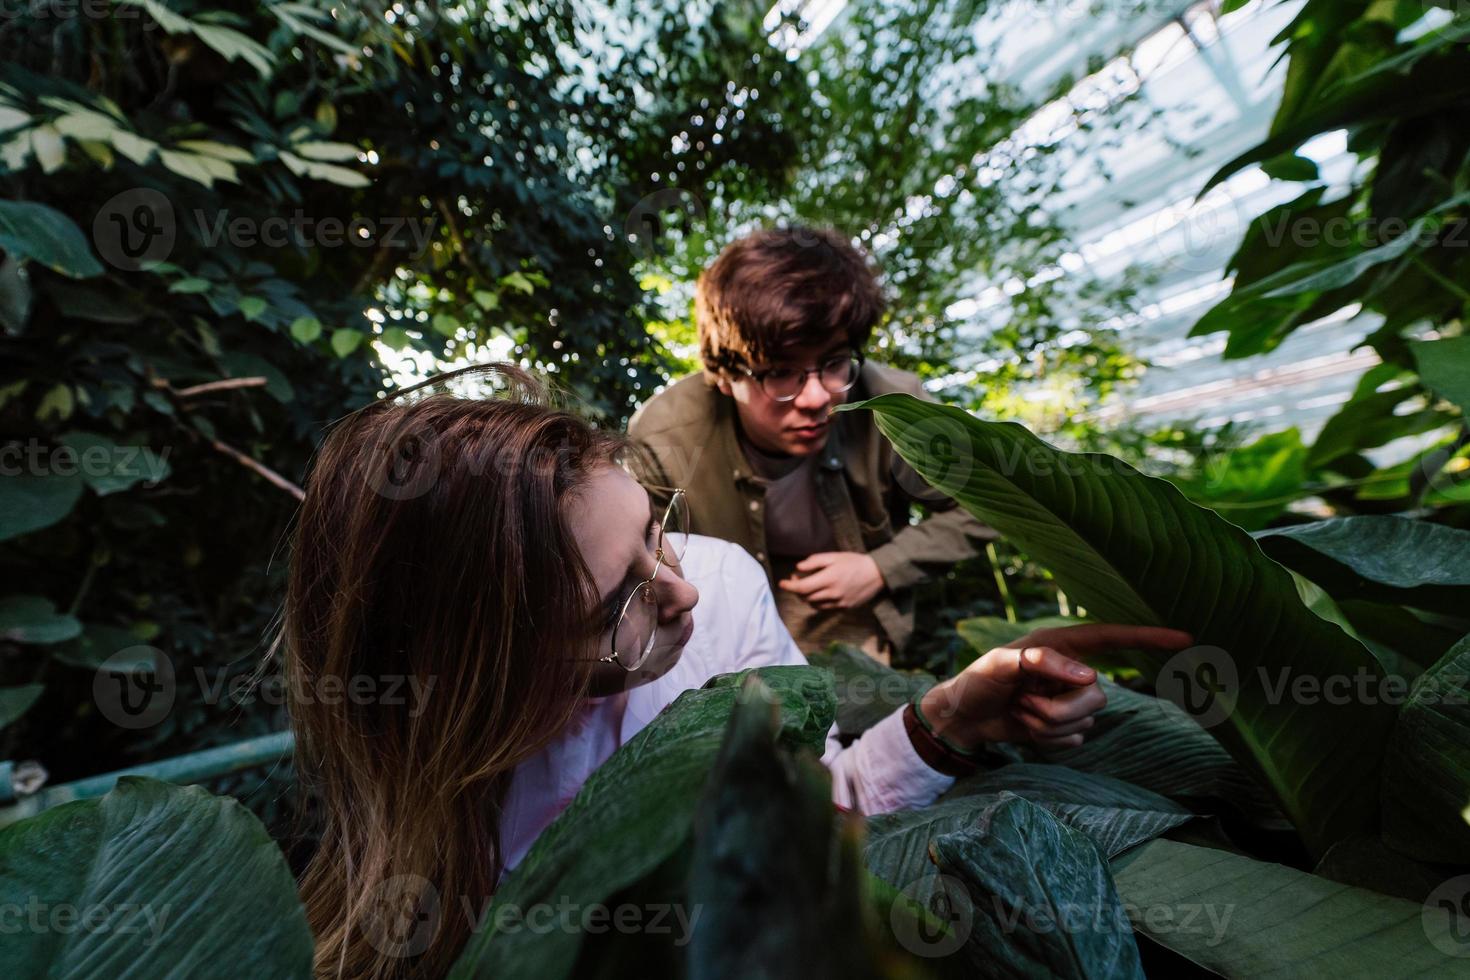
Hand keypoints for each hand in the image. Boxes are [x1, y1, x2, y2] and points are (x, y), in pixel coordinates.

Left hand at [778, 551, 884, 608]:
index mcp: (829, 579)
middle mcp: (833, 593)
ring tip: (807, 586)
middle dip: (796, 590)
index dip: (789, 586)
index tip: (782, 583)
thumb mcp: (834, 556)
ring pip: (814, 605)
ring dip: (805, 597)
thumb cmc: (855, 562)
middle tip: (796, 579)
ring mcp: (839, 602)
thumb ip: (815, 561)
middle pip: (805, 597)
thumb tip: (798, 567)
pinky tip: (818, 593)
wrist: (877, 574)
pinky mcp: (844, 608)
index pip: (802, 588)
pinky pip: (824, 608)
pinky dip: (816, 602)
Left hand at [920, 623, 1192, 749]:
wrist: (964, 717)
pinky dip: (1048, 741)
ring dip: (1047, 725)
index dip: (1148, 637)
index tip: (1184, 637)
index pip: (1113, 638)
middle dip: (1057, 709)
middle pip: (1097, 697)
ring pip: (1085, 722)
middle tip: (1023, 702)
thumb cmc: (978, 681)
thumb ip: (1042, 661)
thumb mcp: (1001, 663)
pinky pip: (1075, 741)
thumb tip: (1090, 676)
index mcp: (1063, 646)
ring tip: (1020, 711)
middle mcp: (1073, 671)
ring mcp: (1071, 700)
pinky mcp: (1067, 726)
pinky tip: (1027, 728)